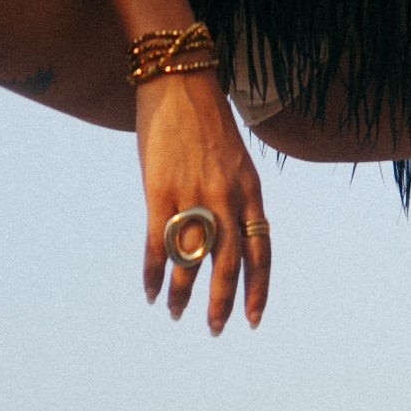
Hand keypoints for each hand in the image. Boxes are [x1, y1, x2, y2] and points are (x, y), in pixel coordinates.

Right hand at [136, 71, 269, 332]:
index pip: (261, 252)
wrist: (180, 81)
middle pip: (228, 265)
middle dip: (222, 303)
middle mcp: (226, 198)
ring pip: (192, 261)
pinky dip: (153, 273)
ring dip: (183, 293)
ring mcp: (194, 196)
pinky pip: (158, 245)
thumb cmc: (207, 119)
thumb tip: (228, 237)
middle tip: (214, 329)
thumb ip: (236, 197)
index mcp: (250, 191)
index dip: (258, 289)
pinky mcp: (160, 191)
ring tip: (176, 313)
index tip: (254, 319)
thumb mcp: (235, 160)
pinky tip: (149, 292)